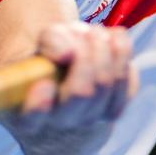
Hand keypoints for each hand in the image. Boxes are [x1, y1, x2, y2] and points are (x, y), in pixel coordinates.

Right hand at [0, 21, 137, 154]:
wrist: (69, 72)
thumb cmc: (50, 57)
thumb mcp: (42, 44)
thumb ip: (50, 43)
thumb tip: (68, 53)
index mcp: (28, 113)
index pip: (31, 119)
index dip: (39, 104)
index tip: (44, 84)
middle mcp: (60, 123)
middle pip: (81, 93)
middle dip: (85, 53)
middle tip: (82, 31)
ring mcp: (90, 119)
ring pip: (107, 82)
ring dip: (103, 47)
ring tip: (93, 32)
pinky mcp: (114, 110)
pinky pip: (128, 79)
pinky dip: (121, 51)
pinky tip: (110, 41)